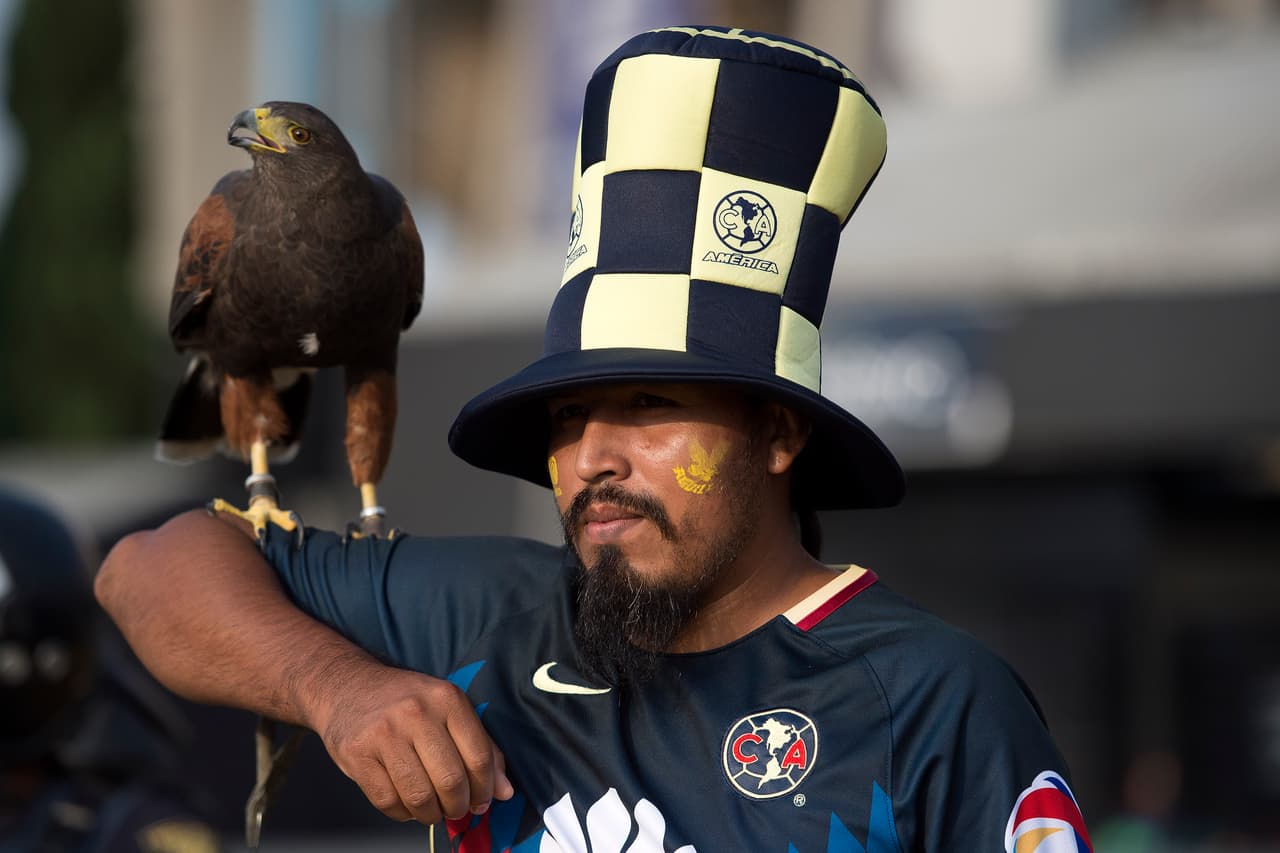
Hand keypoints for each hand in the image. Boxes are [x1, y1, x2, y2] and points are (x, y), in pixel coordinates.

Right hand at [309, 661, 514, 823]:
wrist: (348, 686)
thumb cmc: (405, 702)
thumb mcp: (448, 709)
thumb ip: (481, 747)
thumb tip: (504, 791)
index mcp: (447, 699)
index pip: (478, 756)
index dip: (485, 788)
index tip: (483, 801)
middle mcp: (416, 713)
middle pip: (450, 780)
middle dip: (458, 806)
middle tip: (456, 808)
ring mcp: (384, 733)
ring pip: (419, 796)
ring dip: (431, 814)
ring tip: (433, 810)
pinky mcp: (357, 754)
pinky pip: (388, 801)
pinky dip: (402, 813)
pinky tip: (406, 804)